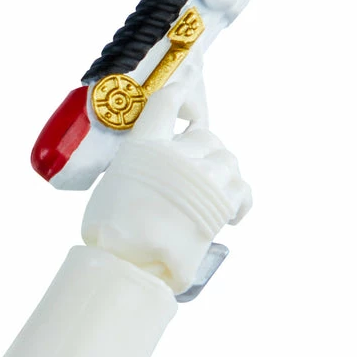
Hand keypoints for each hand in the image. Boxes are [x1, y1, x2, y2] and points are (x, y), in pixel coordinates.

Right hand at [81, 78, 251, 293]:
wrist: (134, 262)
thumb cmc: (113, 229)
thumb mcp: (113, 184)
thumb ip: (136, 163)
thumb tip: (151, 165)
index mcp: (145, 146)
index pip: (166, 101)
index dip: (179, 94)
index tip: (183, 94)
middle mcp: (179, 154)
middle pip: (204, 135)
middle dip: (199, 151)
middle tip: (187, 175)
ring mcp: (206, 175)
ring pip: (227, 159)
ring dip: (218, 174)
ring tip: (204, 196)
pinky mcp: (225, 200)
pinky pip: (243, 188)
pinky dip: (238, 199)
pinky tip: (229, 212)